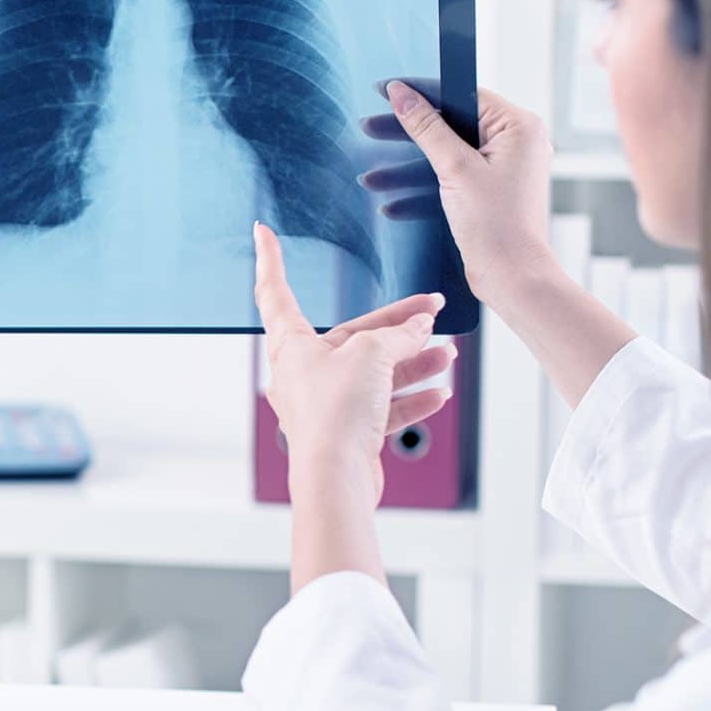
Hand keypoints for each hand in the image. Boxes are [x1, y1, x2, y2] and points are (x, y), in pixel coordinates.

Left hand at [253, 223, 456, 504]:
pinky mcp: (346, 432)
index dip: (271, 259)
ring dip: (412, 363)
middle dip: (396, 326)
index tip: (262, 231)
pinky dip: (410, 399)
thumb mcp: (371, 356)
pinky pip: (382, 408)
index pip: (276, 291)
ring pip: (373, 374)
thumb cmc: (335, 414)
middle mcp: (304, 373)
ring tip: (448, 355)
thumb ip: (397, 335)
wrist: (337, 479)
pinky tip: (439, 393)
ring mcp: (326, 404)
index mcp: (292, 345)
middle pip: (352, 337)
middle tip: (433, 310)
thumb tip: (420, 327)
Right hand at [354, 82, 555, 303]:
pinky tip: (392, 203)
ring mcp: (505, 168)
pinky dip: (426, 188)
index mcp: (519, 127)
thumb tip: (401, 94)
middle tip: (370, 127)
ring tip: (372, 176)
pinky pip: (454, 178)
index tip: (387, 89)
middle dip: (408, 133)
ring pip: (448, 155)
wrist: (512, 278)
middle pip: (452, 125)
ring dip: (409, 168)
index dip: (423, 92)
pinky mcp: (492, 191)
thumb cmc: (497, 226)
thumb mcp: (454, 169)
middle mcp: (517, 143)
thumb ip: (426, 127)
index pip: (463, 95)